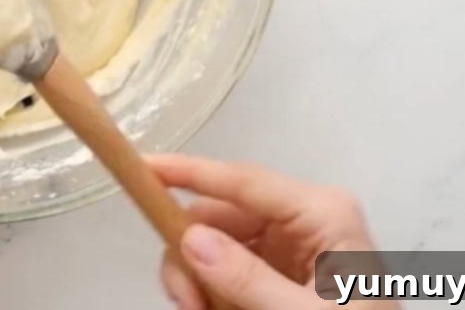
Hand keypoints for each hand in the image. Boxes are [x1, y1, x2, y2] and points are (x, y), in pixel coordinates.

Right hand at [149, 155, 399, 309]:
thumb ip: (249, 281)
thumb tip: (191, 238)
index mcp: (322, 213)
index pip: (243, 181)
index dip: (189, 171)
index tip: (142, 167)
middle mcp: (303, 217)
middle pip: (220, 214)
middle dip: (190, 254)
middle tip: (184, 305)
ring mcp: (290, 242)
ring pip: (215, 241)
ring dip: (197, 278)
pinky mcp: (280, 268)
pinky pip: (227, 265)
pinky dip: (212, 290)